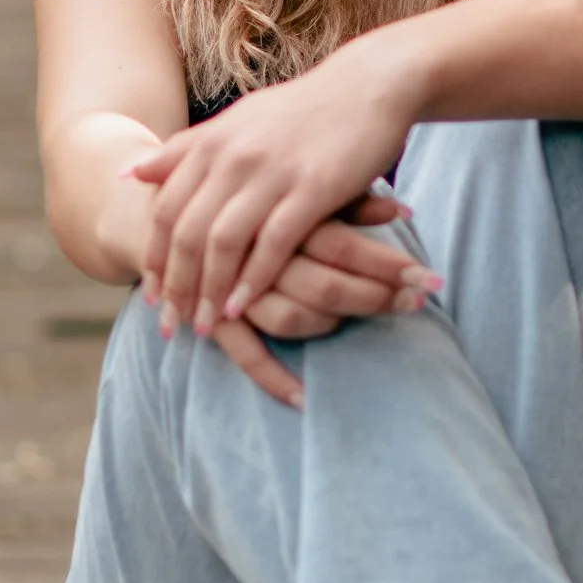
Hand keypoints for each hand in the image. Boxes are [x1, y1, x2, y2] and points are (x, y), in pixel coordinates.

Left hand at [127, 52, 421, 338]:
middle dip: (175, 285)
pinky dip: (252, 279)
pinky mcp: (312, 188)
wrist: (369, 85)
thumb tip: (131, 171)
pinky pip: (272, 243)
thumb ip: (186, 150)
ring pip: (223, 241)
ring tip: (204, 325)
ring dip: (209, 290)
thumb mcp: (237, 123)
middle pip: (187, 232)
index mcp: (212, 143)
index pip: (166, 211)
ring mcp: (271, 172)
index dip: (154, 257)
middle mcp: (233, 156)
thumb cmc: (303, 111)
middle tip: (171, 326)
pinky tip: (242, 306)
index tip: (152, 298)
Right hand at [185, 205, 432, 409]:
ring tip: (377, 320)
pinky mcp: (206, 314)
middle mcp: (254, 249)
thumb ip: (347, 199)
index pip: (341, 244)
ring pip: (291, 317)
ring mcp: (229, 286)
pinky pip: (245, 353)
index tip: (430, 278)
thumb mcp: (292, 183)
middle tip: (419, 301)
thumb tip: (403, 209)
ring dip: (336, 327)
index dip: (388, 264)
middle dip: (377, 297)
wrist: (152, 201)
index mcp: (274, 209)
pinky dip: (272, 377)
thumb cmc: (242, 192)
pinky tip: (301, 399)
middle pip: (324, 284)